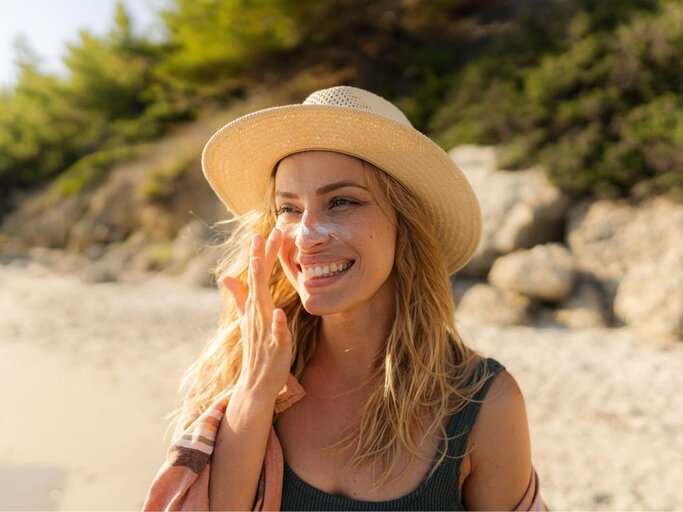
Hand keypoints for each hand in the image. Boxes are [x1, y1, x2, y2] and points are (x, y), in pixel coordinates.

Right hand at [220, 228, 292, 400]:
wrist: (256, 384)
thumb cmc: (256, 349)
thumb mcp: (247, 319)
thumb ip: (238, 297)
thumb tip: (226, 277)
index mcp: (254, 307)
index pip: (257, 275)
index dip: (262, 254)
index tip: (265, 231)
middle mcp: (257, 314)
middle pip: (258, 282)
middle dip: (261, 258)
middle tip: (266, 234)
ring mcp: (264, 329)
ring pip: (262, 303)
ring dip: (260, 284)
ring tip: (261, 264)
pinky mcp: (275, 346)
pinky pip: (276, 333)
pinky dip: (276, 324)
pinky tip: (279, 313)